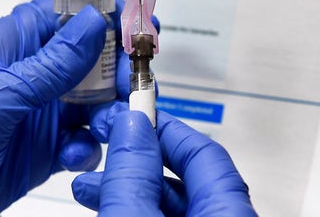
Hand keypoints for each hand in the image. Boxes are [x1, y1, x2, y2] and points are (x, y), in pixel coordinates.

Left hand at [0, 0, 118, 215]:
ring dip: (108, 112)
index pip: (62, 14)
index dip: (102, 13)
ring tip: (107, 126)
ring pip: (91, 102)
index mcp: (8, 46)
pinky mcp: (41, 149)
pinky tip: (73, 156)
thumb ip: (51, 63)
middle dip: (115, 70)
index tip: (138, 23)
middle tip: (131, 85)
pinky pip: (80, 141)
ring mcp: (36, 113)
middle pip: (88, 59)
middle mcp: (26, 76)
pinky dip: (86, 148)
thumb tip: (94, 21)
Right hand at [73, 109, 257, 215]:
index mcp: (229, 214)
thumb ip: (132, 177)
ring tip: (89, 184)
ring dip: (129, 186)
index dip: (163, 127)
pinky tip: (105, 206)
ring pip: (171, 204)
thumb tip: (132, 129)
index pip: (205, 152)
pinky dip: (134, 208)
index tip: (131, 113)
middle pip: (187, 177)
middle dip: (137, 157)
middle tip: (105, 142)